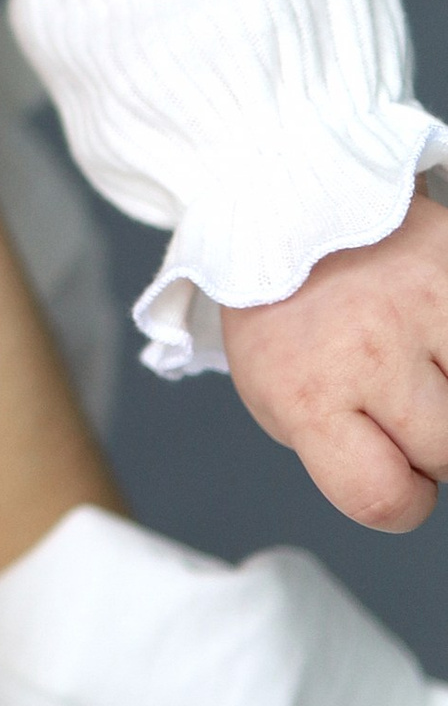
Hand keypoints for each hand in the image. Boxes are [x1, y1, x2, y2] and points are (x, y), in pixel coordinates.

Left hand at [222, 193, 447, 530]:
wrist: (286, 205)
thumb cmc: (283, 312)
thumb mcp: (275, 395)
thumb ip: (339, 450)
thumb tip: (414, 487)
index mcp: (306, 392)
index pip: (381, 498)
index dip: (401, 500)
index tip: (398, 478)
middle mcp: (367, 349)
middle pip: (446, 456)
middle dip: (430, 444)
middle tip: (399, 398)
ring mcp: (425, 304)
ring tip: (422, 362)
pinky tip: (437, 337)